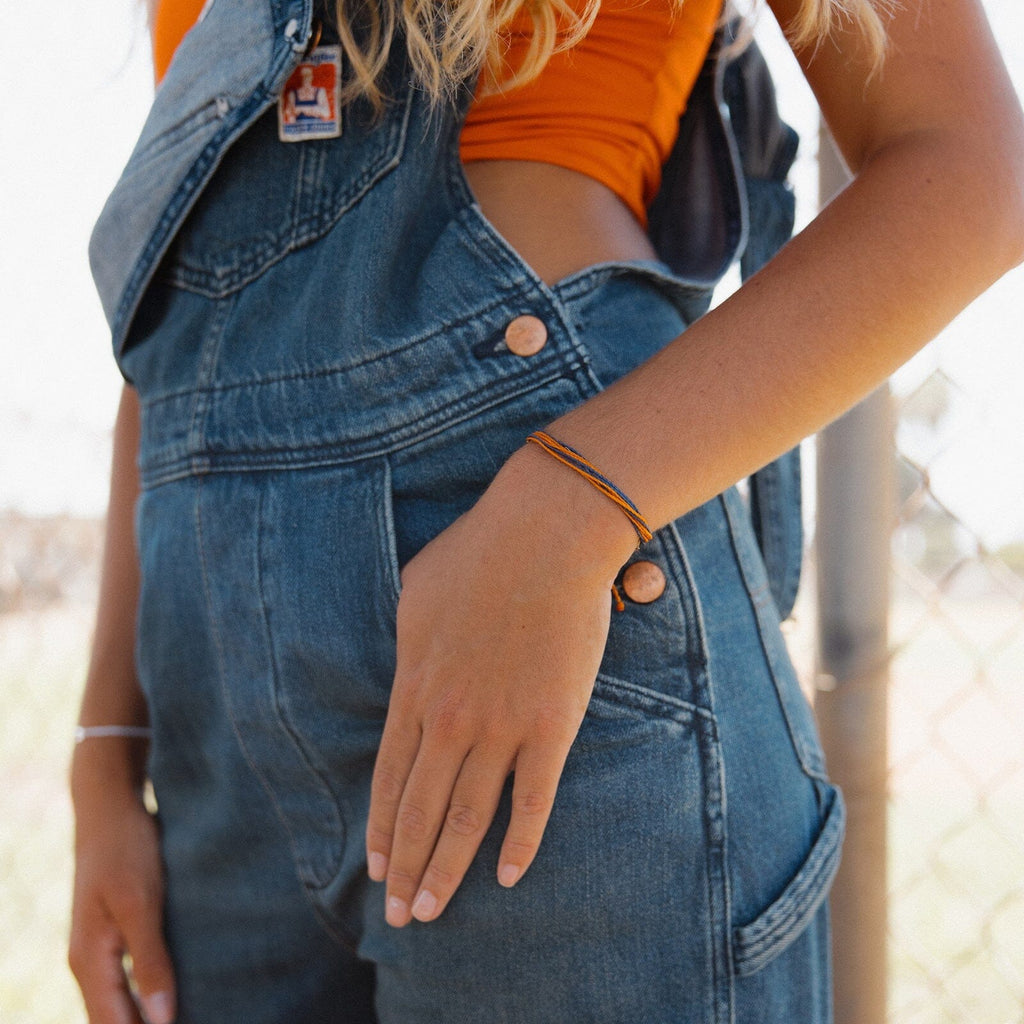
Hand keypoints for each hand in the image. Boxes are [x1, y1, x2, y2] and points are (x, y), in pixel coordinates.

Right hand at [69, 749, 175, 1023]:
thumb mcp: (141, 902)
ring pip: (122, 1001)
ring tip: (198, 1011)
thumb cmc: (126, 848)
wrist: (109, 804)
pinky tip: (181, 989)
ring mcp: (100, 948)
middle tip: (201, 1019)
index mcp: (90, 961)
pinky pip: (128, 978)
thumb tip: (161, 1019)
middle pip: (116, 1019)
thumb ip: (149, 960)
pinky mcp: (115, 932)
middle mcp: (88, 962)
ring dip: (152, 1013)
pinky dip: (150, 992)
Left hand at [365, 445, 636, 925]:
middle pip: (420, 810)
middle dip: (406, 869)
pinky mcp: (550, 725)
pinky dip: (520, 844)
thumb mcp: (414, 593)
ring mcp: (500, 726)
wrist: (544, 536)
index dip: (381, 831)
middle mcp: (449, 719)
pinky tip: (509, 877)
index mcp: (413, 688)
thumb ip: (404, 642)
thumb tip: (401, 667)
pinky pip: (533, 801)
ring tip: (435, 911)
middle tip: (401, 916)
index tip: (375, 870)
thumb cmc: (477, 552)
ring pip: (467, 818)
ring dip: (448, 871)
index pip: (388, 779)